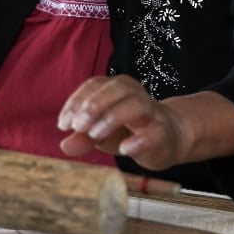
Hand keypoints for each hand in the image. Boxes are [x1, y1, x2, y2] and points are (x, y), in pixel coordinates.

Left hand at [57, 75, 187, 170]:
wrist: (169, 138)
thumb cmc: (128, 131)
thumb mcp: (100, 134)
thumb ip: (83, 138)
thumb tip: (65, 144)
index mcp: (116, 89)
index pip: (95, 85)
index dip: (77, 101)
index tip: (64, 123)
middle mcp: (135, 94)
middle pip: (116, 88)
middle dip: (94, 106)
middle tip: (78, 126)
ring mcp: (151, 112)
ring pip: (135, 105)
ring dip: (113, 117)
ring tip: (96, 135)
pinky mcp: (163, 133)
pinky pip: (154, 132)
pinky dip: (139, 140)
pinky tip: (125, 149)